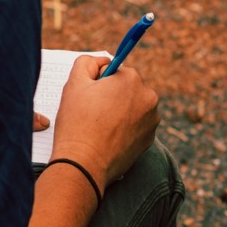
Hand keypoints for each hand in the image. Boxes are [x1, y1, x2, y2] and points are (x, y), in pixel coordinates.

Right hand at [50, 55, 157, 183]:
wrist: (83, 165)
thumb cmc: (77, 123)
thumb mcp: (74, 83)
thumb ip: (87, 62)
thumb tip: (102, 61)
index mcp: (132, 79)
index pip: (116, 71)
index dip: (100, 82)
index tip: (92, 96)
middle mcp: (148, 97)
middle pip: (128, 88)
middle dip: (113, 96)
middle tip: (94, 113)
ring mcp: (152, 120)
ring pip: (133, 107)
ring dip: (120, 112)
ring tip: (101, 127)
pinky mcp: (150, 139)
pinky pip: (137, 126)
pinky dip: (125, 128)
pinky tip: (109, 138)